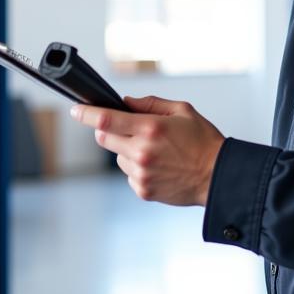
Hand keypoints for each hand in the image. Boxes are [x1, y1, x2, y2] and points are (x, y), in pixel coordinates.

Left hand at [71, 96, 224, 206]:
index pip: (107, 120)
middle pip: (104, 138)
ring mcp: (141, 174)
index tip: (76, 110)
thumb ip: (150, 104)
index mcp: (151, 129)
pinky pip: (128, 174)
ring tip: (154, 150)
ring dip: (126, 150)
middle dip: (107, 130)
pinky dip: (137, 167)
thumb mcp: (182, 111)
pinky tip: (158, 165)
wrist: (217, 175)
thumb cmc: (203, 141)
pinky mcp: (143, 191)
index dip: (87, 114)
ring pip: (117, 157)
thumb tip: (126, 103)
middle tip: (125, 127)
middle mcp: (142, 152)